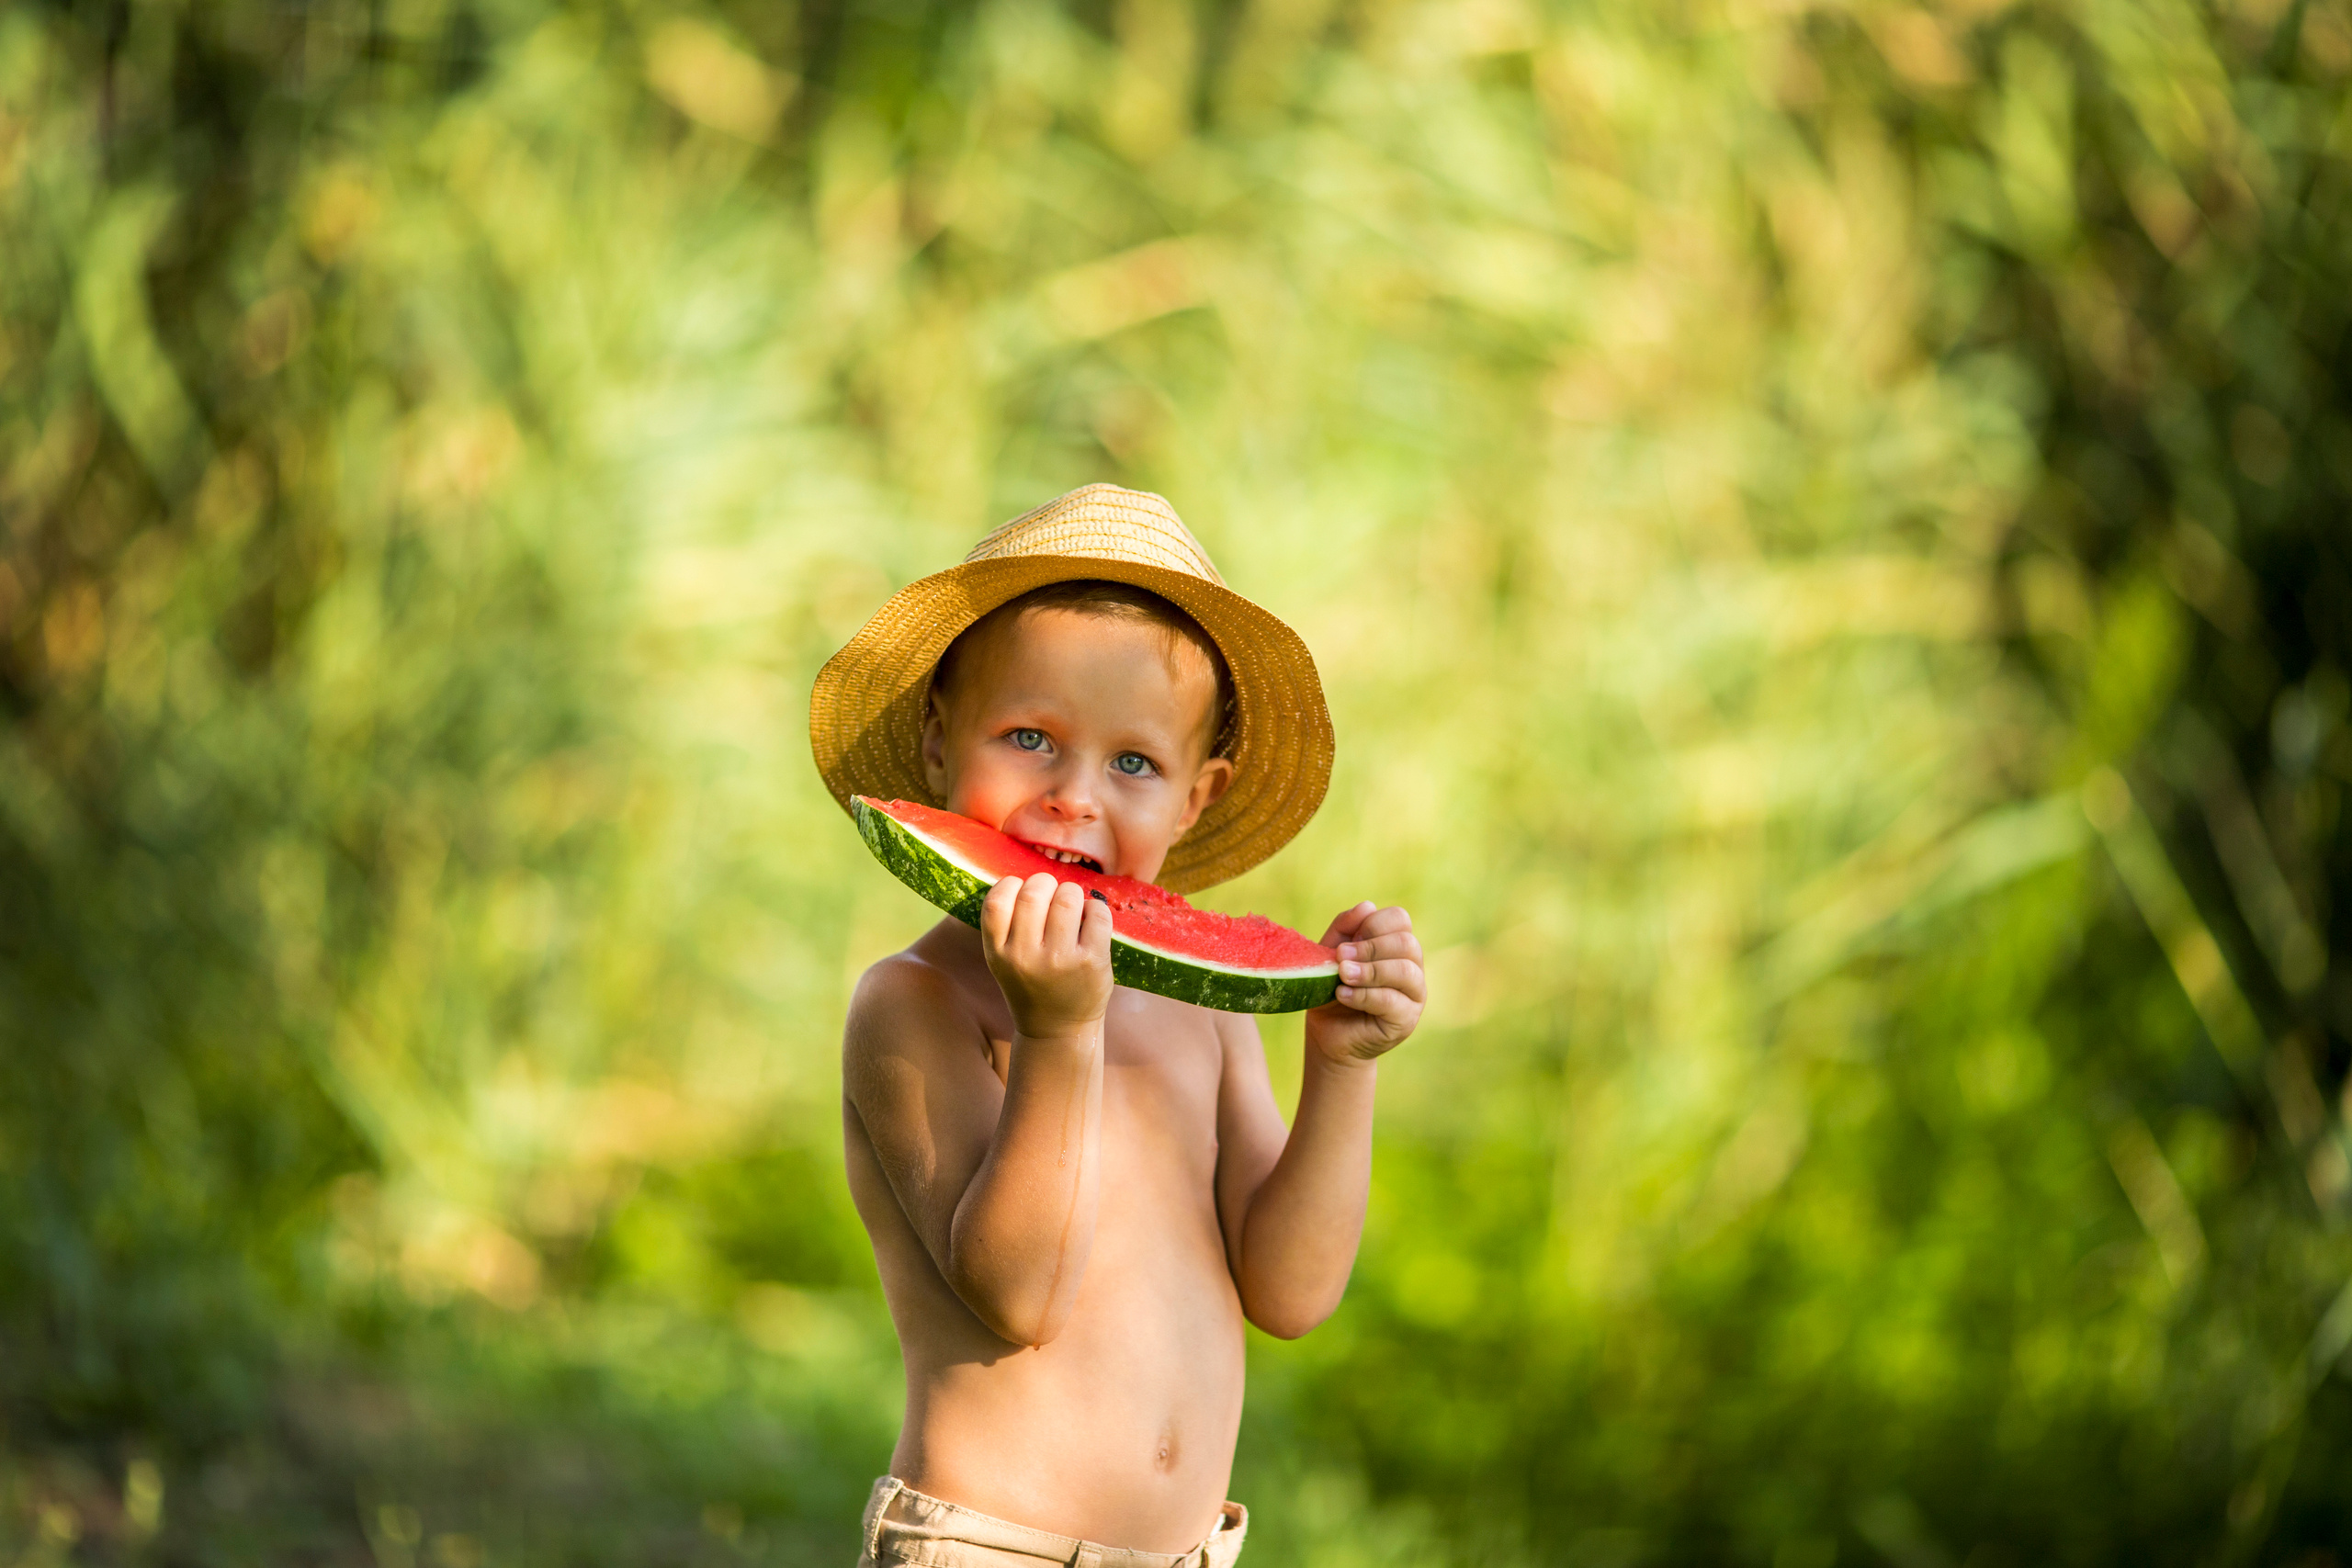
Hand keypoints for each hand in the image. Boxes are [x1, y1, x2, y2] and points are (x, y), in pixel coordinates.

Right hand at [980, 873, 1113, 1040]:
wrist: (1058, 1030)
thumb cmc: (1032, 986)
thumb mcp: (1004, 962)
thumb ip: (1007, 926)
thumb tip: (1026, 879)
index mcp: (999, 954)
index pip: (997, 901)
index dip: (1011, 885)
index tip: (1022, 891)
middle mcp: (1025, 956)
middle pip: (1034, 893)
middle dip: (1045, 884)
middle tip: (1052, 894)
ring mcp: (1060, 959)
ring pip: (1067, 898)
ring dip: (1072, 893)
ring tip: (1073, 906)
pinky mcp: (1091, 961)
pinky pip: (1097, 914)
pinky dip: (1096, 908)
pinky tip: (1091, 918)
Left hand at [1305, 902, 1424, 1065]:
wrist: (1328, 1033)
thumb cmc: (1331, 988)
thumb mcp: (1331, 952)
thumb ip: (1345, 927)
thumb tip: (1367, 906)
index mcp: (1396, 945)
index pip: (1400, 919)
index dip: (1373, 924)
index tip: (1346, 941)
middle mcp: (1412, 966)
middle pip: (1406, 943)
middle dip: (1370, 947)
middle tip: (1340, 958)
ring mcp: (1414, 994)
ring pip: (1405, 970)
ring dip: (1369, 971)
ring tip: (1342, 976)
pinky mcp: (1407, 1020)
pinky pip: (1392, 1001)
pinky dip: (1364, 995)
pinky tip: (1343, 995)